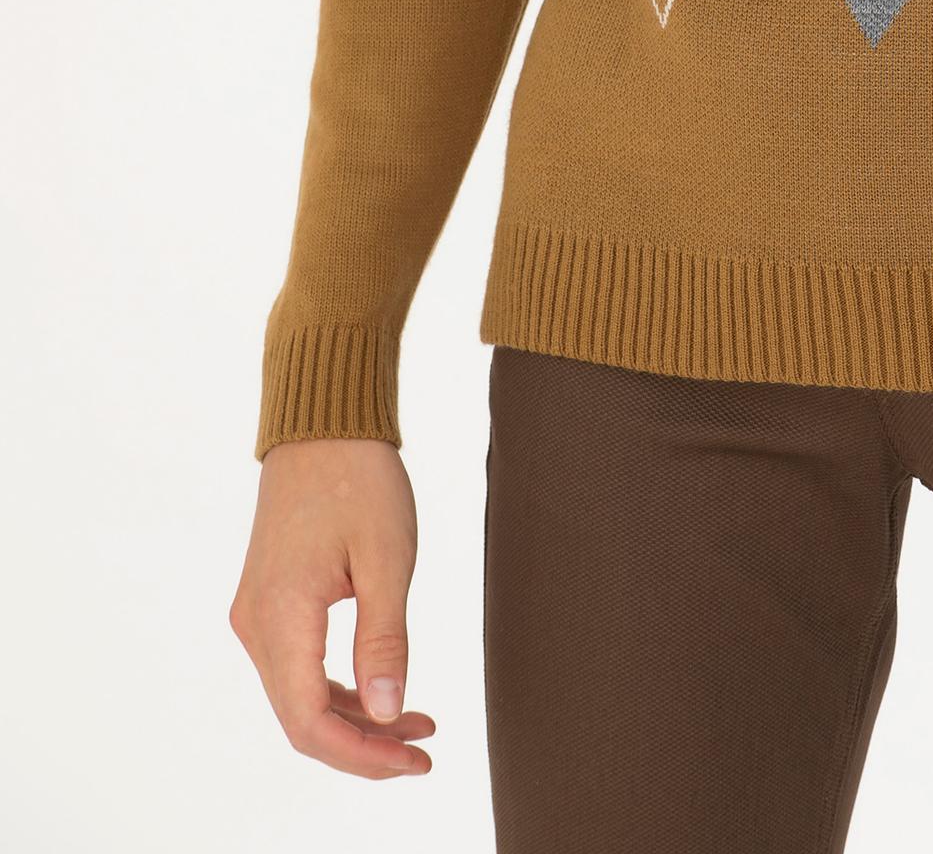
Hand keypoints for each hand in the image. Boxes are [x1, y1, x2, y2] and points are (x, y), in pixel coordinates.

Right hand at [229, 437, 434, 778]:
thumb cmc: (359, 479)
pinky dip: (339, 688)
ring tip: (417, 725)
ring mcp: (256, 614)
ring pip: (299, 697)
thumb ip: (384, 639)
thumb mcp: (387, 557)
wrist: (323, 424)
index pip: (309, 721)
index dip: (362, 755)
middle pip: (301, 719)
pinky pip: (298, 667)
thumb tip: (388, 713)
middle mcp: (255, 624)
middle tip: (423, 752)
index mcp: (281, 615)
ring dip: (355, 719)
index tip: (415, 760)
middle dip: (363, 745)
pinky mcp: (268, 602)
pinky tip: (383, 692)